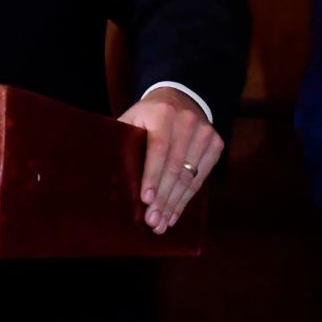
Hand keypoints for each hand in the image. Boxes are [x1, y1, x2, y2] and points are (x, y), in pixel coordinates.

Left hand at [119, 87, 221, 233]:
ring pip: (189, 177)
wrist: (180, 97)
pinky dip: (187, 198)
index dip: (152, 176)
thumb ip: (122, 139)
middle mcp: (187, 121)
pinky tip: (174, 213)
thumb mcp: (132, 118)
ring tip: (161, 224)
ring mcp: (205, 133)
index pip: (158, 149)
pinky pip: (201, 178)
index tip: (145, 199)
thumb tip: (105, 171)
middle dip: (163, 198)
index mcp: (163, 114)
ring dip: (174, 204)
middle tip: (152, 221)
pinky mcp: (216, 144)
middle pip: (175, 168)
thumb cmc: (148, 115)